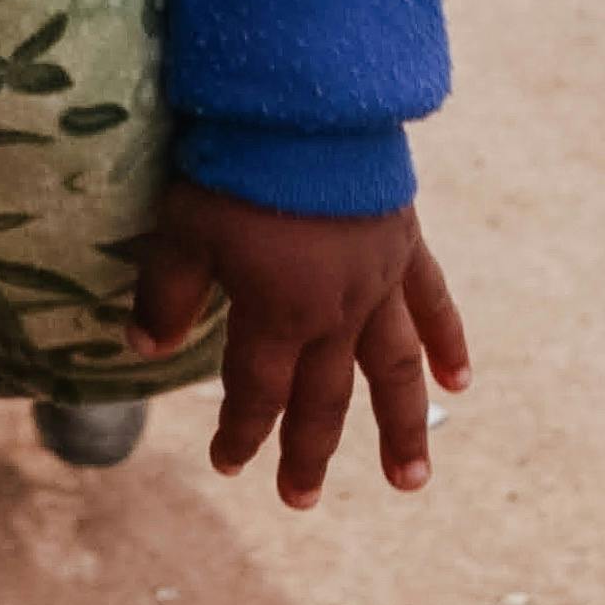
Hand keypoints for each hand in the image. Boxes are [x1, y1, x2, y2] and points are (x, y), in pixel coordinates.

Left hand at [131, 179, 468, 509]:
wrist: (308, 105)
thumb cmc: (235, 165)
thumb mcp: (182, 228)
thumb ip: (165, 295)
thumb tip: (144, 350)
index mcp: (279, 314)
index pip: (257, 391)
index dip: (242, 431)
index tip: (230, 464)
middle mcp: (337, 312)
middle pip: (323, 396)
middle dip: (309, 451)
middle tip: (299, 499)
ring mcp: (380, 281)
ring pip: (394, 370)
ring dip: (402, 427)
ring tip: (409, 481)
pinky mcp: (406, 245)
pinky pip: (433, 305)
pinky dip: (449, 344)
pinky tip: (460, 381)